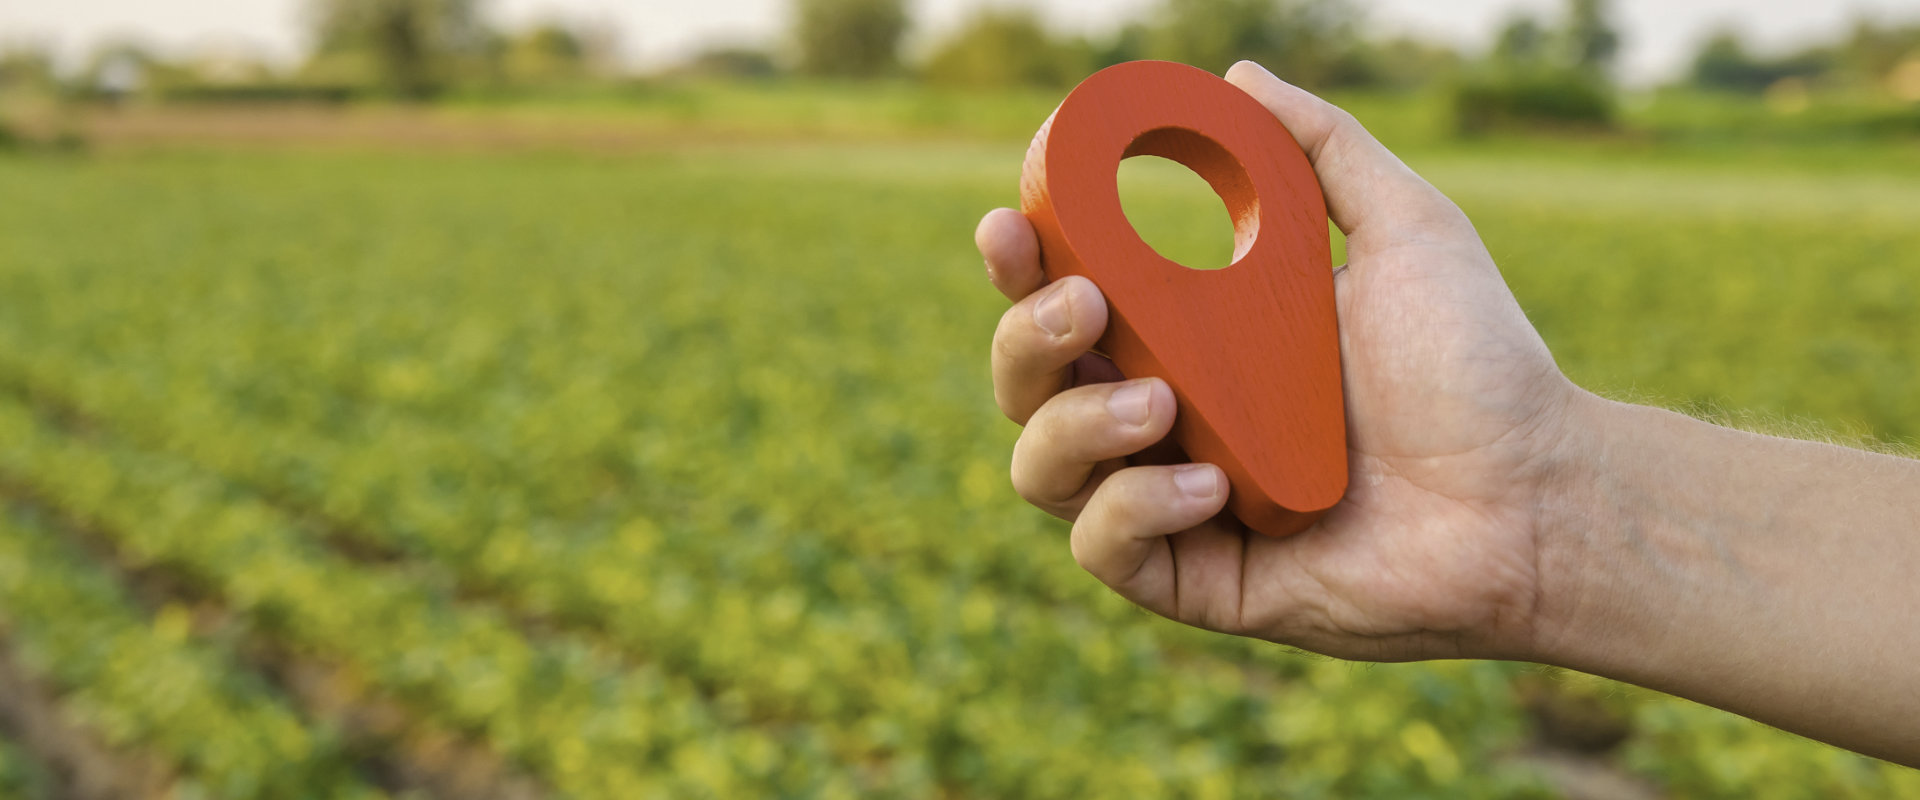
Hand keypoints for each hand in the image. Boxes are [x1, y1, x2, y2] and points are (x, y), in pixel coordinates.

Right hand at [976, 61, 1589, 661]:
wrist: (1539, 496)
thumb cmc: (1479, 367)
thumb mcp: (1407, 228)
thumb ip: (1323, 149)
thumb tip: (1240, 77)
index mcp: (1194, 340)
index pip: (1067, 300)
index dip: (1021, 265)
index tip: (1011, 222)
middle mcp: (1167, 419)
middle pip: (1030, 383)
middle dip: (1027, 340)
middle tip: (1082, 304)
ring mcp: (1176, 503)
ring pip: (1041, 470)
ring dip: (1074, 423)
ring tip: (1159, 403)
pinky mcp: (1199, 580)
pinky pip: (1106, 551)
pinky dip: (1131, 510)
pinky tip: (1203, 485)